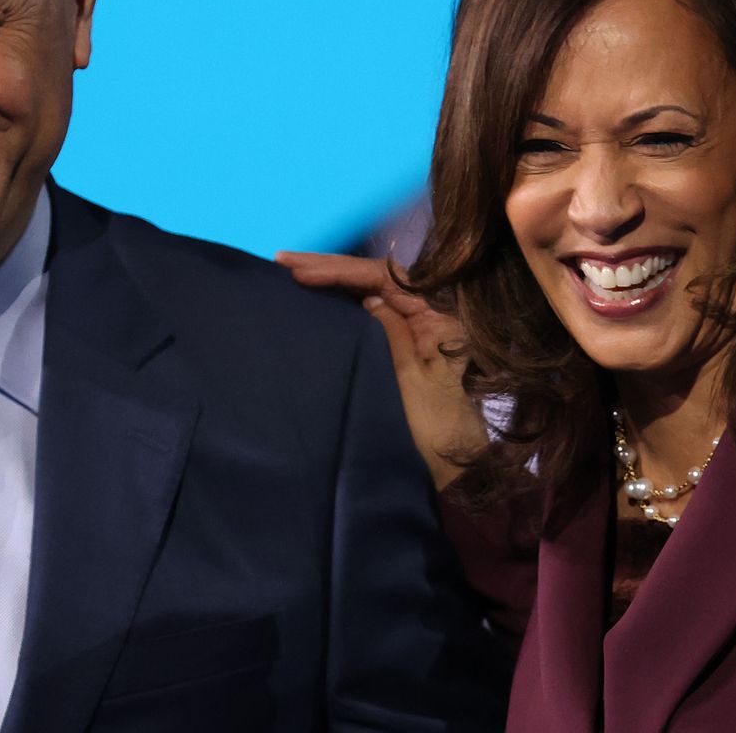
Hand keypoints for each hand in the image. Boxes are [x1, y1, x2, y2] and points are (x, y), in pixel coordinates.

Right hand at [275, 251, 486, 489]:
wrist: (454, 473)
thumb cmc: (435, 429)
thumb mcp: (410, 379)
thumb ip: (391, 333)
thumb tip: (368, 296)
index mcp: (438, 317)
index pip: (385, 277)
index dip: (340, 270)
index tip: (300, 273)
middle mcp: (428, 315)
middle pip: (375, 278)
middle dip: (329, 268)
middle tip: (281, 262)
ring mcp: (414, 332)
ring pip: (369, 292)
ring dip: (332, 281)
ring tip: (290, 271)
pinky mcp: (402, 349)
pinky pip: (368, 315)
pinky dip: (341, 303)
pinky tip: (315, 297)